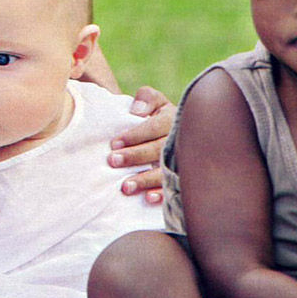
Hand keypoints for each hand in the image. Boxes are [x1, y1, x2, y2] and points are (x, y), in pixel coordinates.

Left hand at [108, 87, 175, 201]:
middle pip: (159, 149)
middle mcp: (182, 140)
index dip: (135, 135)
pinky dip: (162, 194)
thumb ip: (146, 98)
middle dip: (135, 156)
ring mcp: (184, 160)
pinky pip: (176, 187)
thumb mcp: (155, 101)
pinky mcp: (183, 178)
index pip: (154, 126)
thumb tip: (136, 110)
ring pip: (166, 170)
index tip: (114, 143)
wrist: (176, 133)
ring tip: (125, 187)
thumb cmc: (157, 116)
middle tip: (112, 161)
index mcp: (173, 119)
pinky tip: (147, 198)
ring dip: (145, 179)